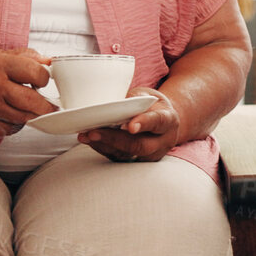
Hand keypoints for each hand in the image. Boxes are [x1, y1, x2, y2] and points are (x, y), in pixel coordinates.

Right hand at [0, 48, 55, 133]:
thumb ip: (23, 56)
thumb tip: (48, 61)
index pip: (35, 73)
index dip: (44, 78)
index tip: (42, 80)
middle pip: (33, 102)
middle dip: (46, 105)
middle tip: (49, 105)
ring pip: (23, 118)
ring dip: (31, 115)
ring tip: (29, 108)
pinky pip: (9, 130)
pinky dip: (16, 125)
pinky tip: (12, 116)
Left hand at [80, 86, 194, 162]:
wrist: (162, 120)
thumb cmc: (151, 105)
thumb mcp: (146, 95)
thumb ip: (133, 100)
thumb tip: (110, 105)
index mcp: (168, 120)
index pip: (158, 122)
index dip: (144, 123)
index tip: (130, 126)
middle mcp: (163, 141)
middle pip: (140, 145)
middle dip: (114, 139)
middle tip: (94, 132)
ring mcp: (151, 155)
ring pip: (127, 154)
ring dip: (104, 145)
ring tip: (86, 135)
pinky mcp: (137, 161)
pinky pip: (119, 158)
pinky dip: (102, 149)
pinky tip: (89, 140)